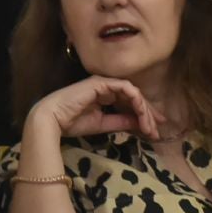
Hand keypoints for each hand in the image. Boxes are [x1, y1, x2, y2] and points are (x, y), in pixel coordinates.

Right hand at [27, 75, 160, 142]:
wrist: (53, 120)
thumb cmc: (72, 122)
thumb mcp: (103, 124)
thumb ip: (121, 122)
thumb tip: (140, 124)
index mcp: (106, 95)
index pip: (130, 102)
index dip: (144, 115)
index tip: (154, 130)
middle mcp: (107, 86)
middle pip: (135, 97)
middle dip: (149, 113)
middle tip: (158, 128)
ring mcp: (104, 82)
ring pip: (133, 93)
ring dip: (144, 109)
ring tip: (150, 126)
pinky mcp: (101, 82)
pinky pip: (125, 88)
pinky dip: (135, 99)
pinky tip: (141, 112)